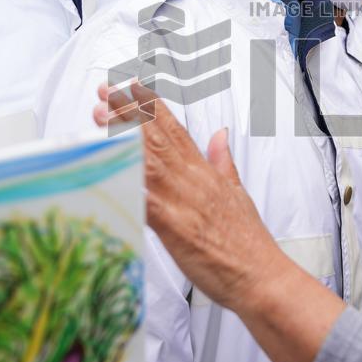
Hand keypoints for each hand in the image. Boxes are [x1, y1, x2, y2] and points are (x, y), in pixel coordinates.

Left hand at [98, 82, 288, 314]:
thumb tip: (219, 133)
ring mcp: (183, 201)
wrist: (261, 276)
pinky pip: (145, 201)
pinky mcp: (175, 228)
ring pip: (148, 159)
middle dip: (128, 111)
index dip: (150, 105)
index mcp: (205, 171)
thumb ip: (222, 161)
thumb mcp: (236, 192)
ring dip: (121, 137)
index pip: (175, 128)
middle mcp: (193, 179)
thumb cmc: (246, 242)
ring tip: (100, 116)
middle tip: (104, 90)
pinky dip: (128, 183)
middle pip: (157, 136)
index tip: (129, 85)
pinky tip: (108, 167)